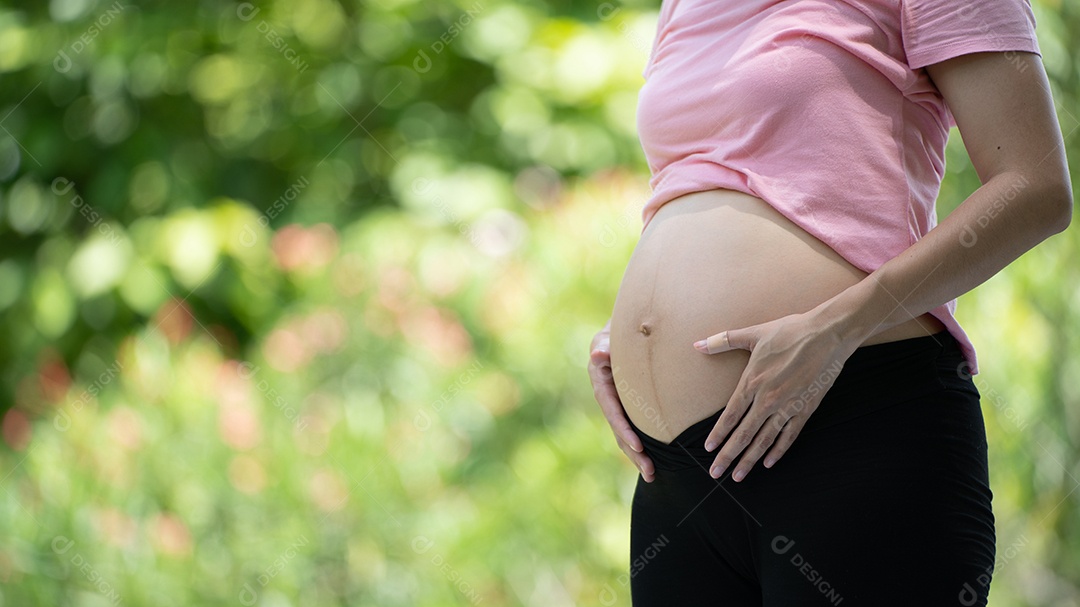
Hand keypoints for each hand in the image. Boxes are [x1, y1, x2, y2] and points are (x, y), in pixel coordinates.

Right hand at [589, 320, 654, 481]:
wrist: (621, 335)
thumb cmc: (614, 335)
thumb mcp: (606, 338)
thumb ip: (604, 346)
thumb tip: (598, 354)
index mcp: (601, 385)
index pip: (612, 411)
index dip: (624, 430)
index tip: (638, 446)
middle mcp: (608, 400)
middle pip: (619, 431)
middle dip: (634, 453)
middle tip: (650, 471)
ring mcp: (618, 406)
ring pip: (625, 436)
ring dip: (638, 456)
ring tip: (652, 475)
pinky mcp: (628, 409)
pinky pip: (634, 429)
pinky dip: (642, 447)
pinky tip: (654, 461)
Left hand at [691, 310, 861, 482]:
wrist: (827, 333)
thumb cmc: (789, 331)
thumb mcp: (753, 333)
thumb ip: (723, 341)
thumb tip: (697, 344)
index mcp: (752, 381)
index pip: (730, 415)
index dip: (718, 435)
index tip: (709, 450)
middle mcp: (767, 399)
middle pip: (743, 434)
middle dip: (728, 456)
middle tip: (716, 473)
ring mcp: (788, 406)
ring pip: (764, 440)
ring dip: (750, 460)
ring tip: (739, 476)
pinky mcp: (806, 408)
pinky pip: (789, 435)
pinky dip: (778, 450)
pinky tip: (768, 462)